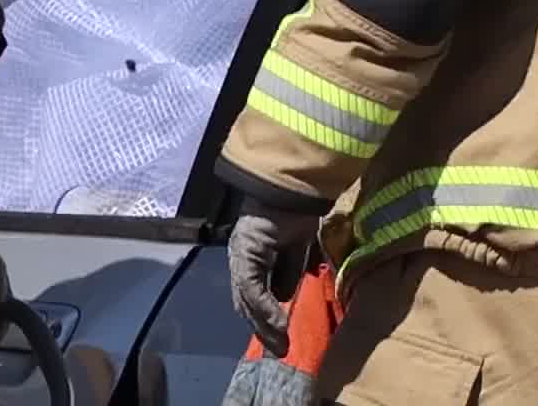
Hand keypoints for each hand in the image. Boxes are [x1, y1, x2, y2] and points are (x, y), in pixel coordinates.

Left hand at [226, 199, 319, 356]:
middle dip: (262, 329)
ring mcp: (240, 255)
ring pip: (246, 300)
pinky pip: (252, 289)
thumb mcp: (297, 248)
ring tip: (280, 346)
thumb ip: (288, 272)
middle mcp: (241, 256)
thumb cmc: (296, 210)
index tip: (279, 337)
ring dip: (264, 326)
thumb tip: (284, 298)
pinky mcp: (245, 254)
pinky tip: (279, 326)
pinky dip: (265, 310)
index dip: (263, 317)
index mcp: (252, 253)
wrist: (293, 185)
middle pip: (245, 302)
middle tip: (280, 350)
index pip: (251, 293)